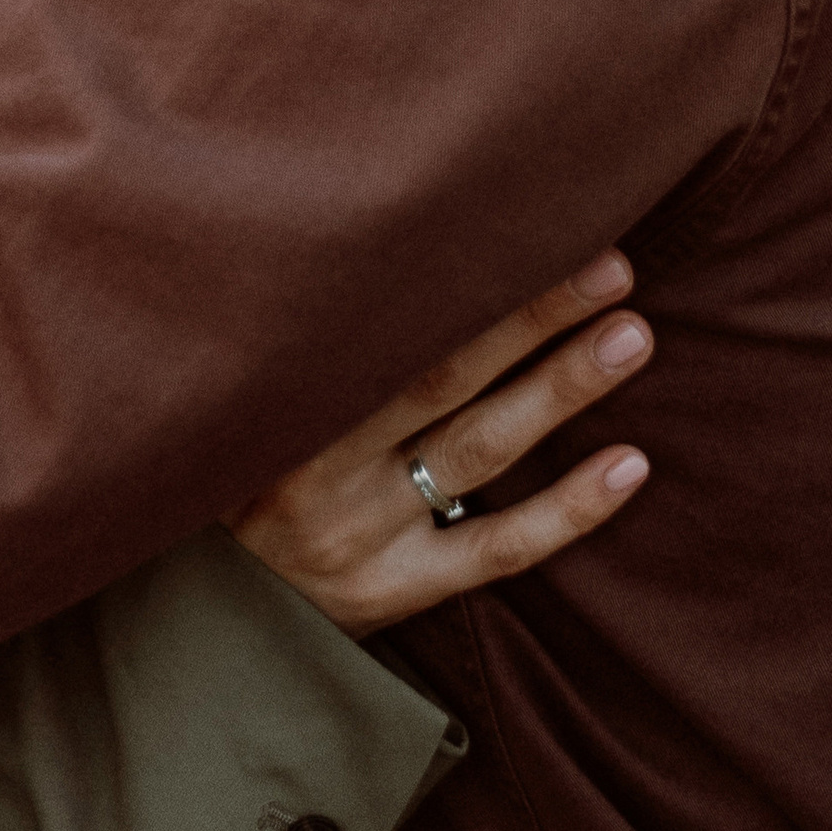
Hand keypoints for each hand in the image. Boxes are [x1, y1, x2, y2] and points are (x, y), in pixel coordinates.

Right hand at [230, 254, 650, 636]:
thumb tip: (369, 243)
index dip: (454, 272)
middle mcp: (321, 463)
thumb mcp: (244, 405)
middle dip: (529, 314)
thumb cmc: (232, 477)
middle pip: (442, 375)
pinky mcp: (399, 588)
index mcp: (280, 402)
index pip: (380, 324)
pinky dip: (568, 508)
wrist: (200, 613)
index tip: (518, 217)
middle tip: (610, 265)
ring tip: (631, 336)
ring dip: (559, 388)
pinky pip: (497, 548)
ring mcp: (365, 530)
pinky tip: (629, 464)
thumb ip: (300, 341)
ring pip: (478, 449)